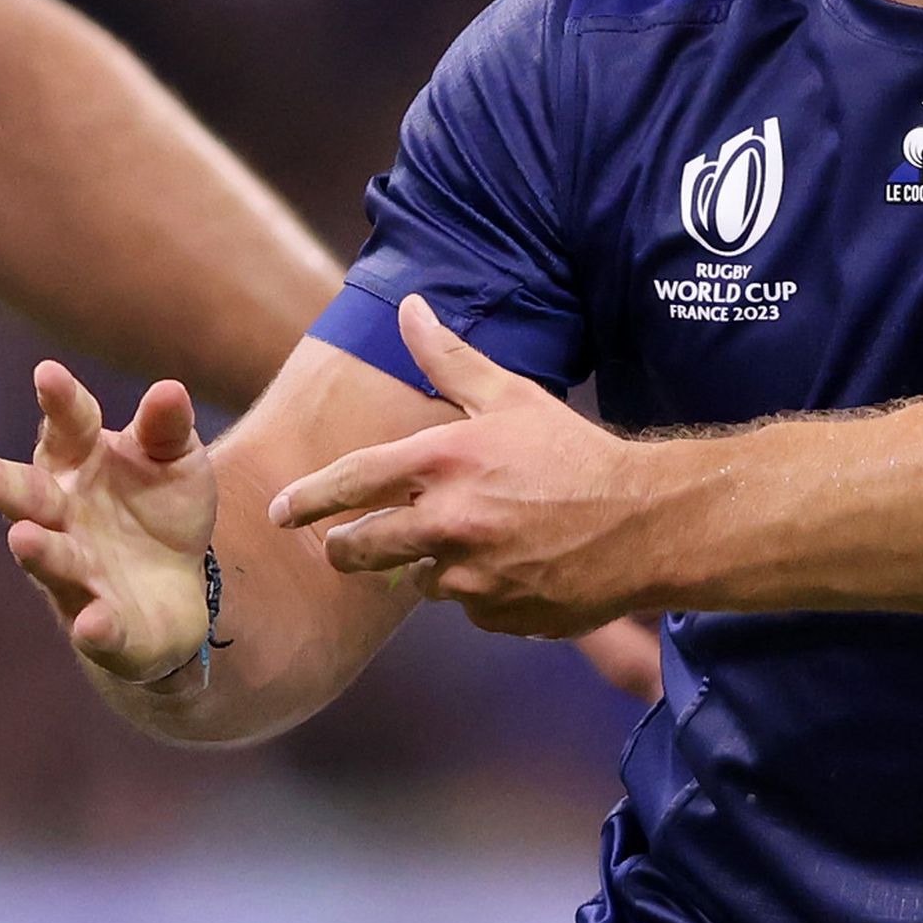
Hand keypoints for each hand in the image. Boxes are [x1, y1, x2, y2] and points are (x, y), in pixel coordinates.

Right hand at [0, 364, 216, 682]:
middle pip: (25, 496)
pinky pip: (97, 628)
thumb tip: (170, 389)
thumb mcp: (173, 460)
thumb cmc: (160, 510)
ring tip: (22, 538)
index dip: (60, 402)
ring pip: (52, 561)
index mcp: (78, 463)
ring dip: (38, 552)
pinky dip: (94, 627)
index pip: (67, 427)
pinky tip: (93, 622)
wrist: (177, 594)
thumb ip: (167, 428)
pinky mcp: (103, 627)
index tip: (47, 374)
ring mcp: (79, 574)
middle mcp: (64, 517)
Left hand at [269, 296, 667, 636]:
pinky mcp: (499, 616)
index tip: (277, 514)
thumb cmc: (574, 452)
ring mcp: (473, 578)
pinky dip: (478, 592)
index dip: (307, 500)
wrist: (645, 524)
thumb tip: (410, 306)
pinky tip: (512, 565)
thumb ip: (448, 358)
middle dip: (347, 547)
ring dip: (430, 565)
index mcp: (441, 465)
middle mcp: (447, 524)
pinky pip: (468, 608)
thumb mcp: (510, 396)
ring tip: (473, 539)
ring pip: (420, 580)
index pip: (350, 483)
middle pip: (361, 549)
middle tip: (344, 544)